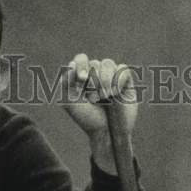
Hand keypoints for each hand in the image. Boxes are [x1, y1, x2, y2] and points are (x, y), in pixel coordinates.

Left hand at [62, 54, 137, 173]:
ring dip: (104, 80)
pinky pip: (122, 70)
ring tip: (104, 97)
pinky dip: (117, 80)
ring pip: (108, 63)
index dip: (82, 65)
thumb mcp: (69, 102)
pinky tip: (115, 94)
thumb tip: (72, 63)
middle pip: (95, 63)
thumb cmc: (87, 118)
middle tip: (93, 98)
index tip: (81, 78)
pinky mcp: (125, 81)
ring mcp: (111, 76)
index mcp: (82, 77)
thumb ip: (65, 83)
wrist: (107, 132)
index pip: (81, 59)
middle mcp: (96, 74)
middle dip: (92, 81)